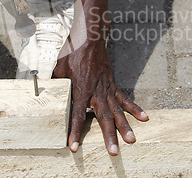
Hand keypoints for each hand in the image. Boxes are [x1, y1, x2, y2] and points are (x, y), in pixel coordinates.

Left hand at [53, 38, 148, 155]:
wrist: (89, 40)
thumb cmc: (72, 53)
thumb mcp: (58, 69)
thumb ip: (56, 85)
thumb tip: (47, 94)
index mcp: (80, 90)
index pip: (78, 116)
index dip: (75, 132)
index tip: (74, 146)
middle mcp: (96, 92)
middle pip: (103, 118)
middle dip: (108, 136)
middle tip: (113, 151)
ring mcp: (107, 89)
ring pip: (117, 111)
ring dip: (124, 127)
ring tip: (131, 140)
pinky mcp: (113, 85)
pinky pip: (124, 99)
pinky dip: (134, 108)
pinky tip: (144, 118)